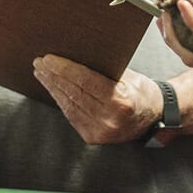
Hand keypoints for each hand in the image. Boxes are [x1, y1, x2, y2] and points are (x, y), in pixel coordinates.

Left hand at [31, 55, 159, 143]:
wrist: (153, 118)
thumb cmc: (142, 92)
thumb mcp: (129, 76)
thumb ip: (105, 69)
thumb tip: (76, 55)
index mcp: (121, 101)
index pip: (85, 81)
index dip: (64, 69)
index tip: (49, 59)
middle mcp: (109, 119)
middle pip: (74, 93)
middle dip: (54, 77)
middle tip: (39, 63)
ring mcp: (100, 131)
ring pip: (69, 106)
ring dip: (53, 88)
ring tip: (42, 74)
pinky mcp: (93, 137)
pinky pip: (71, 116)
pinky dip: (61, 101)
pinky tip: (53, 90)